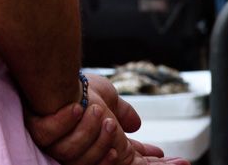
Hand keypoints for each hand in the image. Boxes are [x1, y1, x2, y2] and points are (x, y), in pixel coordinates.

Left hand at [28, 74, 190, 164]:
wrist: (53, 71)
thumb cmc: (78, 85)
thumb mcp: (108, 98)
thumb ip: (123, 113)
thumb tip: (137, 124)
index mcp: (104, 143)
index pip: (133, 161)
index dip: (155, 164)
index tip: (181, 162)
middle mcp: (87, 150)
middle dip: (143, 163)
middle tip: (161, 154)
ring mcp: (65, 146)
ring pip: (85, 157)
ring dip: (93, 133)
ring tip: (98, 112)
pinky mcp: (46, 136)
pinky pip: (60, 143)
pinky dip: (69, 124)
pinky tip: (75, 109)